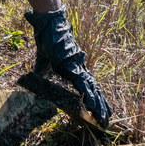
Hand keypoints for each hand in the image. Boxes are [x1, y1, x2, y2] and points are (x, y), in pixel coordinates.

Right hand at [25, 9, 112, 128]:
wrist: (49, 25)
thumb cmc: (47, 39)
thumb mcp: (43, 61)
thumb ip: (43, 71)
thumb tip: (37, 79)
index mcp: (73, 68)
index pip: (86, 86)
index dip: (93, 98)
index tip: (97, 110)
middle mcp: (78, 69)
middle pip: (93, 90)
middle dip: (100, 106)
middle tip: (106, 120)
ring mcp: (77, 68)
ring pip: (92, 90)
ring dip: (99, 105)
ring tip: (105, 119)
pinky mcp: (72, 68)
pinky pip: (83, 85)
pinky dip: (90, 97)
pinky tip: (96, 107)